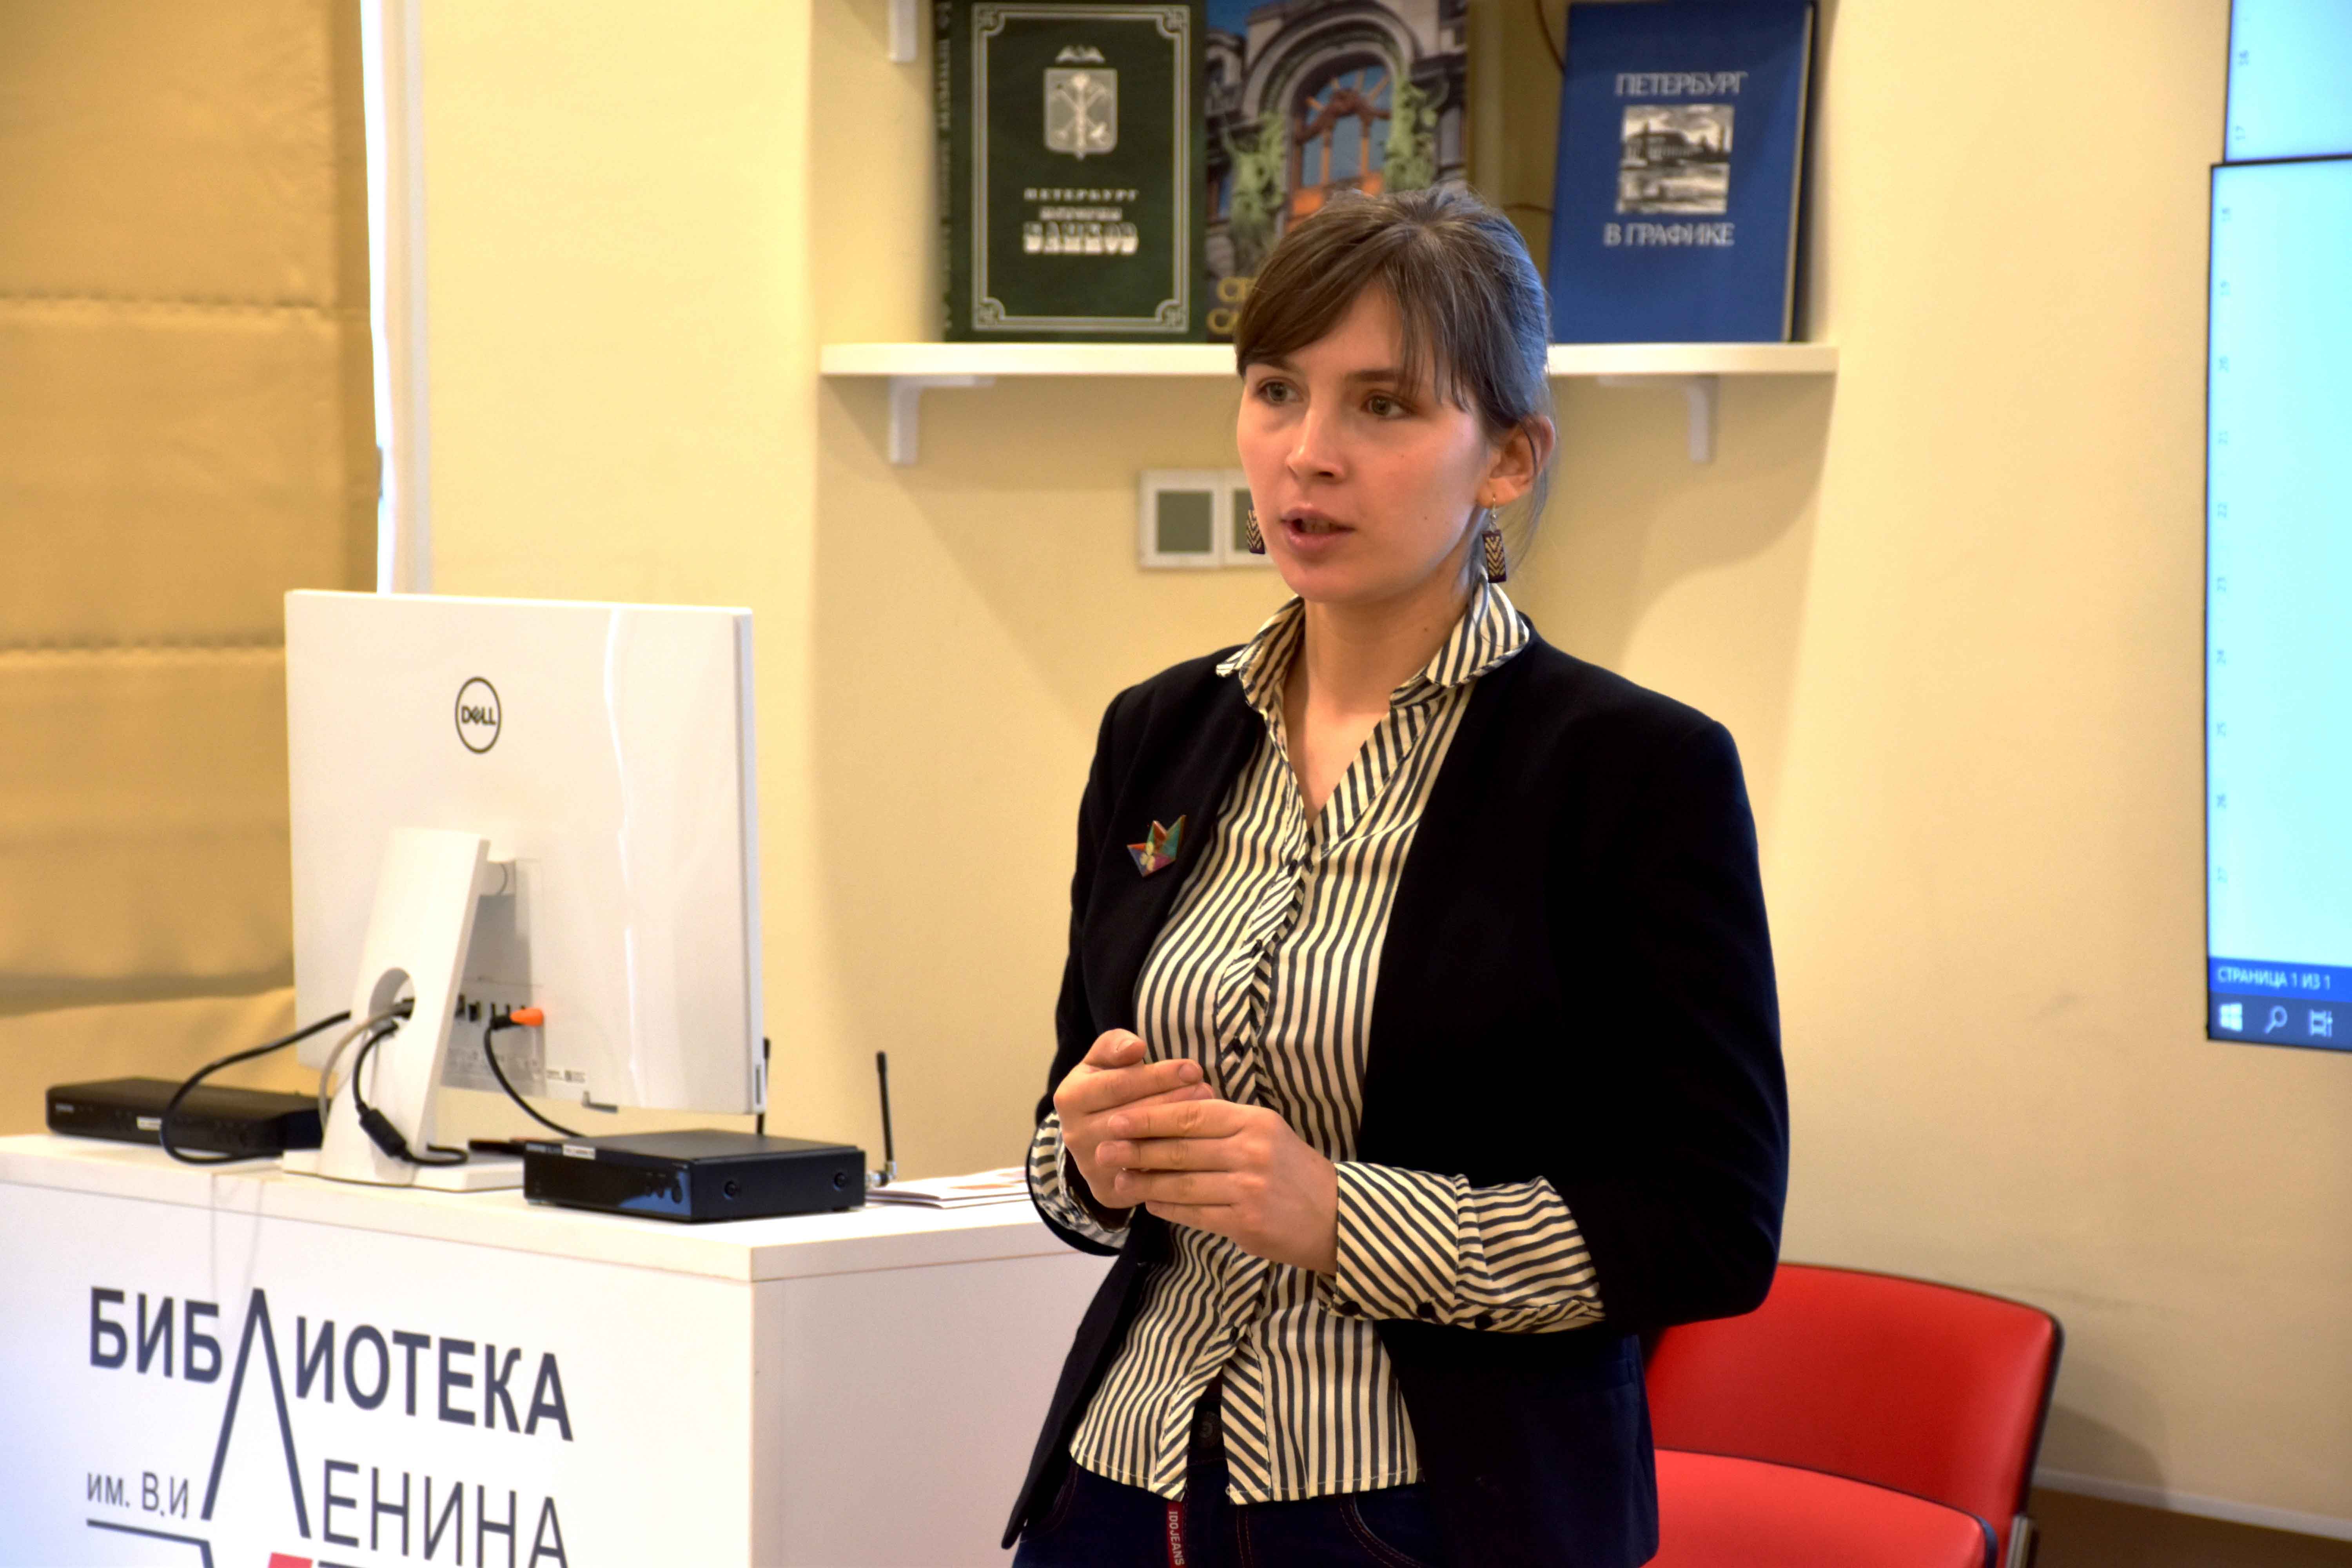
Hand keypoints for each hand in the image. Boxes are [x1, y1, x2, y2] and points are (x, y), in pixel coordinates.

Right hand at [1052, 1030, 1214, 1210]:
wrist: (1091, 1137)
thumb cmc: (1105, 1090)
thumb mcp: (1102, 1062)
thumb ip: (1114, 1046)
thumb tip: (1134, 1047)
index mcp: (1071, 1098)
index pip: (1118, 1085)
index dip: (1158, 1076)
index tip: (1192, 1068)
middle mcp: (1075, 1135)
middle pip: (1132, 1118)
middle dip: (1173, 1102)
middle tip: (1206, 1090)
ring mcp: (1091, 1167)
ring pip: (1141, 1149)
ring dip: (1178, 1131)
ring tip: (1208, 1112)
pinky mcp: (1109, 1192)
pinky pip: (1147, 1178)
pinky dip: (1174, 1162)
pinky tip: (1197, 1144)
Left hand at [1096, 1099, 1338, 1274]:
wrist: (1335, 1216)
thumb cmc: (1293, 1172)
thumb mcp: (1265, 1134)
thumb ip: (1223, 1125)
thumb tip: (1168, 1116)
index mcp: (1254, 1121)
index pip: (1192, 1113)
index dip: (1150, 1116)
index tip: (1118, 1117)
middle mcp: (1251, 1150)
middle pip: (1181, 1148)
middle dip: (1137, 1148)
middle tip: (1103, 1148)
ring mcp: (1248, 1187)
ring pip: (1182, 1182)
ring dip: (1145, 1180)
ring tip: (1118, 1178)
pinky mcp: (1245, 1222)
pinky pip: (1194, 1213)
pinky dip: (1167, 1207)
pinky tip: (1149, 1202)